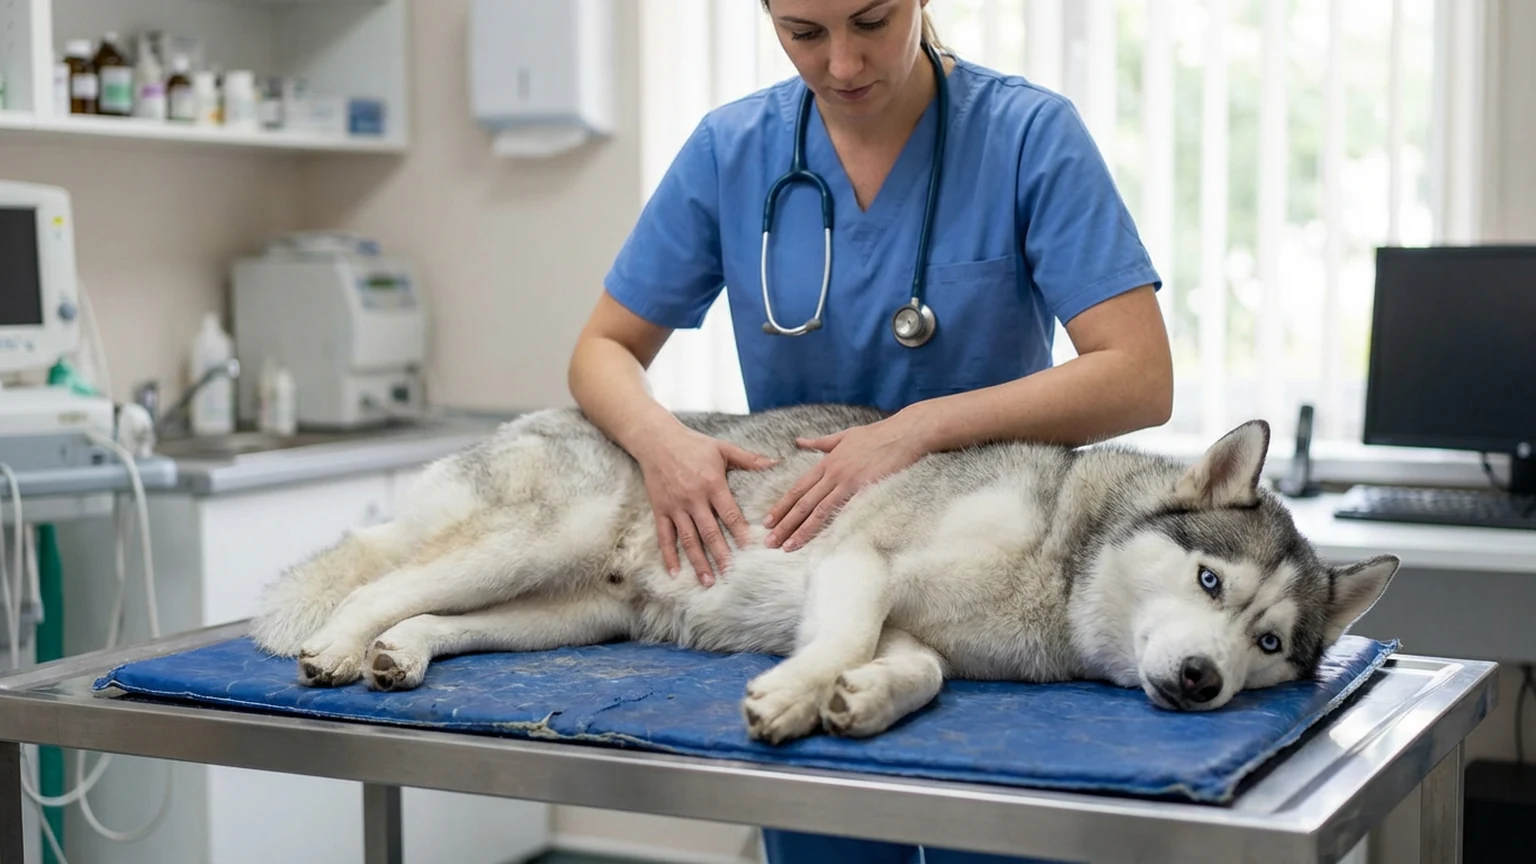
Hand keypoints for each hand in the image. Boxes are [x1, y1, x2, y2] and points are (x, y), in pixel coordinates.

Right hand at [634, 427, 777, 586]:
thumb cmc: (693, 444)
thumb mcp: (723, 448)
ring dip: (698, 562)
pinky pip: (664, 537)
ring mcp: (676, 506)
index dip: (740, 533)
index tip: (750, 550)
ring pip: (688, 539)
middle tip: (731, 575)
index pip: (730, 514)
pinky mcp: (661, 510)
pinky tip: (675, 573)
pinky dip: (669, 556)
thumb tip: (776, 463)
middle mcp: (694, 498)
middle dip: (721, 555)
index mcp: (712, 484)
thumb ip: (749, 459)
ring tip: (708, 581)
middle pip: (710, 532)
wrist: (656, 440)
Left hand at [763, 414, 926, 551]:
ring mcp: (847, 482)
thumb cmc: (878, 434)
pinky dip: (829, 526)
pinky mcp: (864, 490)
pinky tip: (819, 540)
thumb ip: (820, 442)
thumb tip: (799, 441)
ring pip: (818, 511)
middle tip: (769, 541)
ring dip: (801, 530)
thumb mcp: (843, 435)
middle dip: (784, 524)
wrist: (904, 433)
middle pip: (803, 503)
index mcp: (827, 462)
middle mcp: (832, 473)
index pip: (798, 488)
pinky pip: (842, 511)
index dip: (782, 506)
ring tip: (787, 546)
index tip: (768, 521)